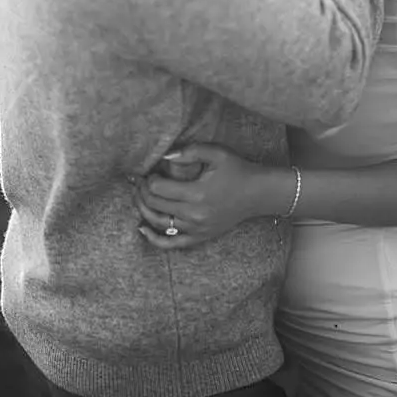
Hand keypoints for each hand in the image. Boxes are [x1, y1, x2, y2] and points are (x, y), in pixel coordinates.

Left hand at [133, 143, 274, 249]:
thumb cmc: (237, 170)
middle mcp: (195, 215)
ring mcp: (197, 229)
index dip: (148, 179)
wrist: (258, 193)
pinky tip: (141, 229)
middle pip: (155, 205)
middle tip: (139, 181)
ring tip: (138, 196)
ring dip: (142, 209)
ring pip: (158, 223)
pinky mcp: (200, 237)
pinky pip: (172, 244)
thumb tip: (164, 156)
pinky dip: (154, 239)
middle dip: (142, 192)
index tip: (150, 171)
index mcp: (197, 194)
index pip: (158, 189)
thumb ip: (188, 152)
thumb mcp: (216, 153)